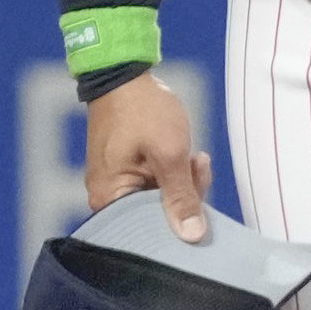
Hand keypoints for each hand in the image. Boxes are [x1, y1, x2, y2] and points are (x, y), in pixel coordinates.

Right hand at [86, 70, 210, 239]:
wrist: (123, 73)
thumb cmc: (140, 110)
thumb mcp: (169, 153)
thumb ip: (181, 196)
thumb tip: (193, 236)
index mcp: (108, 197)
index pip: (149, 233)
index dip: (180, 227)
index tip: (203, 209)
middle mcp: (107, 195)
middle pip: (155, 218)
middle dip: (186, 198)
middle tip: (198, 168)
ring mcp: (117, 182)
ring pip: (160, 201)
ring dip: (184, 184)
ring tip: (195, 158)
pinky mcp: (127, 170)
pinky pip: (156, 186)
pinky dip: (175, 175)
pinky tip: (188, 156)